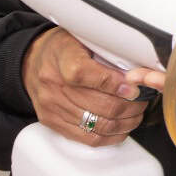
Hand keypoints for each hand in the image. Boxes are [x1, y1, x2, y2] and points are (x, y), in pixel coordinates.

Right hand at [22, 27, 148, 145]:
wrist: (33, 62)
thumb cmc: (64, 48)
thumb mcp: (83, 36)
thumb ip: (107, 51)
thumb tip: (136, 72)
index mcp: (62, 58)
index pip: (88, 75)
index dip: (117, 83)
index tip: (134, 85)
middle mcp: (54, 85)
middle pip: (101, 105)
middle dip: (130, 105)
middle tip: (142, 100)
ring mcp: (52, 107)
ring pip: (99, 124)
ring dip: (125, 122)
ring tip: (136, 113)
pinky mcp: (52, 123)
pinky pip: (87, 138)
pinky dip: (111, 136)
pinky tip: (121, 127)